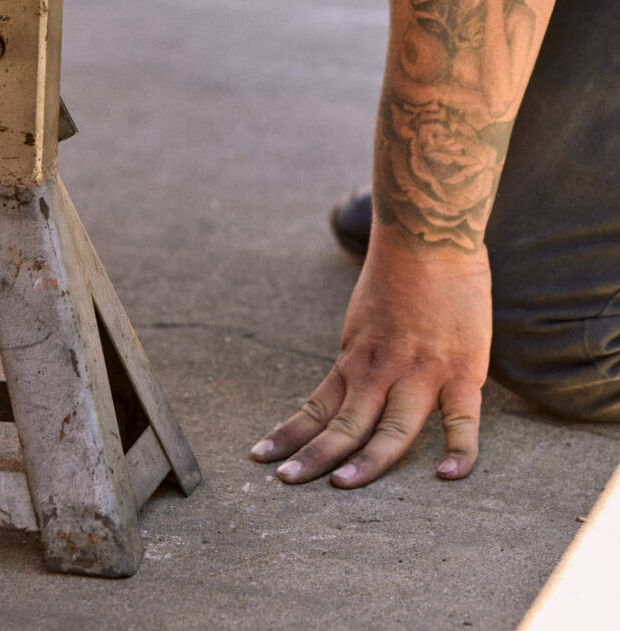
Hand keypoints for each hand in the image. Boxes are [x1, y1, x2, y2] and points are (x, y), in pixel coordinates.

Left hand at [251, 227, 491, 486]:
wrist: (428, 234)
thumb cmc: (399, 269)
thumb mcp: (364, 316)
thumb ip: (364, 351)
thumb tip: (357, 375)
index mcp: (354, 358)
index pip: (316, 407)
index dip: (289, 434)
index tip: (260, 456)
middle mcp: (380, 371)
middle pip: (344, 426)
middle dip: (313, 456)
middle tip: (286, 482)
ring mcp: (420, 373)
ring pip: (391, 431)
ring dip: (365, 462)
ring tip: (340, 486)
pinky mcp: (461, 370)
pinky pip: (461, 420)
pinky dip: (459, 451)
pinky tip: (449, 476)